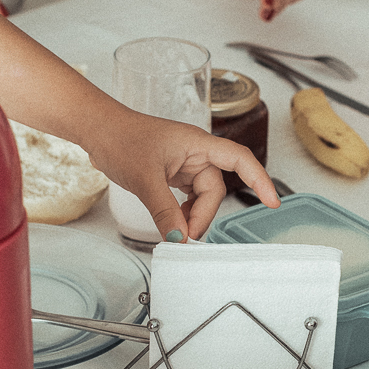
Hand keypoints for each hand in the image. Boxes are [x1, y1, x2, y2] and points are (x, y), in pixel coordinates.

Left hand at [87, 112, 279, 240]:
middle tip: (185, 236)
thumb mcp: (145, 179)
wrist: (97, 130)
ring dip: (191, 215)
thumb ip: (165, 211)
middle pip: (215, 190)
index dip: (259, 180)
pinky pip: (187, 196)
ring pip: (201, 196)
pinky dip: (181, 211)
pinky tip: (171, 220)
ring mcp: (184, 162)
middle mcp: (196, 152)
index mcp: (198, 143)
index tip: (272, 202)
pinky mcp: (172, 172)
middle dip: (202, 214)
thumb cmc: (120, 138)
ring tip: (174, 229)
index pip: (239, 160)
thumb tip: (180, 238)